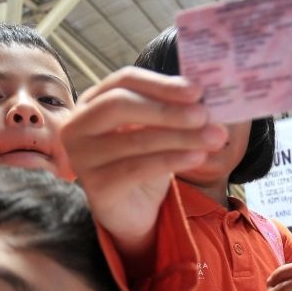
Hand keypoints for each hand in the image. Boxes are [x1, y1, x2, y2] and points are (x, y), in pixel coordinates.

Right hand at [63, 68, 225, 256]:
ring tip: (213, 138)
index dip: (161, 84)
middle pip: (119, 105)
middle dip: (166, 109)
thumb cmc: (144, 161)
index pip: (124, 80)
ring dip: (180, 137)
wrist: (133, 210)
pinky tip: (198, 157)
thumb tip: (205, 96)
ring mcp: (82, 157)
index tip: (197, 91)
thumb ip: (172, 109)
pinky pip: (137, 169)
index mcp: (93, 101)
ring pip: (133, 139)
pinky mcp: (95, 187)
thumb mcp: (157, 129)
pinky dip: (171, 160)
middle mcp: (78, 126)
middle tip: (203, 115)